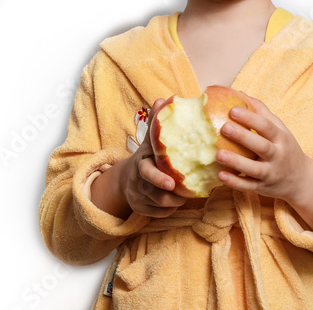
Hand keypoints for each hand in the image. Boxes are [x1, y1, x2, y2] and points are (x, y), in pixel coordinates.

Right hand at [118, 99, 189, 216]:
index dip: (158, 178)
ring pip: (160, 205)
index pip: (146, 172)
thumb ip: (157, 122)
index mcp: (140, 164)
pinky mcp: (141, 210)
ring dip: (175, 201)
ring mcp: (138, 197)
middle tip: (184, 194)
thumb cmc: (146, 156)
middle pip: (154, 193)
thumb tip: (163, 99)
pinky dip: (170, 210)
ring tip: (187, 193)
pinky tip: (178, 201)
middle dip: (169, 196)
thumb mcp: (149, 140)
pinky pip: (160, 214)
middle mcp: (138, 182)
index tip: (171, 182)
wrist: (126, 178)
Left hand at [213, 93, 312, 202]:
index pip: (266, 126)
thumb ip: (261, 111)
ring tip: (218, 154)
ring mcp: (270, 174)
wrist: (301, 180)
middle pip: (261, 146)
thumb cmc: (284, 148)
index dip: (250, 118)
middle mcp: (277, 156)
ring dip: (236, 162)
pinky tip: (220, 175)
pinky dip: (235, 182)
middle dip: (243, 137)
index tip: (232, 110)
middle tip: (224, 127)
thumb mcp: (279, 129)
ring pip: (254, 169)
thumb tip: (239, 92)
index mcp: (281, 138)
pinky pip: (248, 186)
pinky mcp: (262, 188)